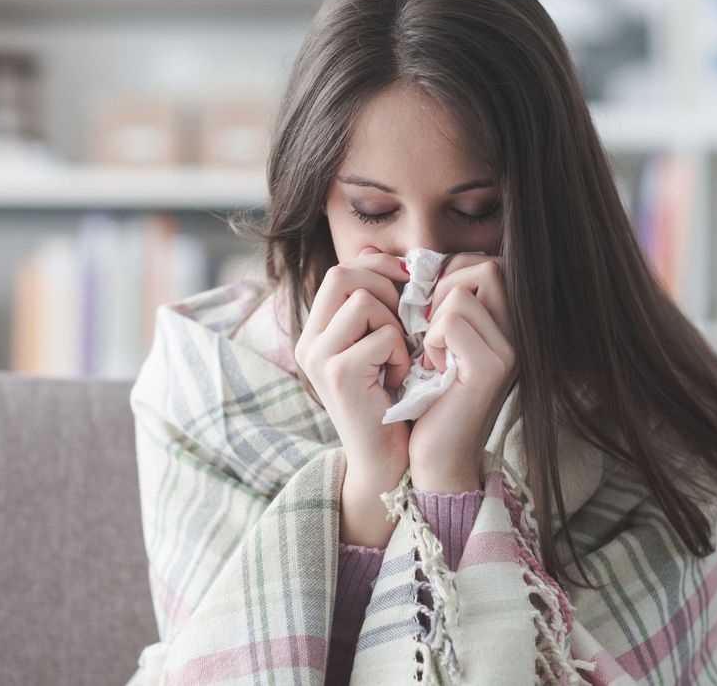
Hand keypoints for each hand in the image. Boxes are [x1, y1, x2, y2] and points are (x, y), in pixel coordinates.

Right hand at [293, 246, 411, 546]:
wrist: (387, 462)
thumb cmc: (393, 402)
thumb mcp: (381, 346)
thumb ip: (377, 306)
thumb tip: (385, 255)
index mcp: (316, 332)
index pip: (341, 269)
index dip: (379, 268)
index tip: (407, 287)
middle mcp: (309, 341)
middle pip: (344, 274)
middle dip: (387, 289)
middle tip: (406, 321)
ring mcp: (318, 357)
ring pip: (365, 300)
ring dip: (395, 325)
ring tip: (399, 357)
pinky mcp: (338, 374)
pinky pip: (382, 335)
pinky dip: (401, 354)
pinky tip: (399, 379)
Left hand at [408, 252, 517, 492]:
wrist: (432, 458)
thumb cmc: (424, 399)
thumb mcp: (424, 340)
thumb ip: (421, 298)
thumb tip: (371, 250)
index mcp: (504, 324)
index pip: (485, 263)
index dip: (448, 276)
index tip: (427, 313)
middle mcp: (517, 333)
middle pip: (485, 266)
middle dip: (443, 289)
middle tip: (427, 328)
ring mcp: (509, 349)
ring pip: (464, 290)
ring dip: (433, 319)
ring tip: (430, 353)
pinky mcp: (491, 368)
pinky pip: (453, 320)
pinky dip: (431, 339)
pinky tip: (432, 368)